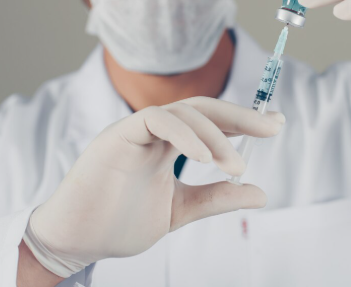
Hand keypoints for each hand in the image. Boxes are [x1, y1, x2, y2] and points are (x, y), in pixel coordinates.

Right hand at [23, 97, 283, 277]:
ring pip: (185, 111)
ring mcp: (136, 129)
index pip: (211, 121)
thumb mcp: (181, 209)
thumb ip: (216, 198)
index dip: (243, 121)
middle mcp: (155, 131)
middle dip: (241, 116)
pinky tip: (207, 158)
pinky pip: (157, 120)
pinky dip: (186, 135)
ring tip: (236, 167)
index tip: (275, 126)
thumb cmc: (119, 224)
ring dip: (217, 135)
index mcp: (168, 143)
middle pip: (204, 108)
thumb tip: (260, 193)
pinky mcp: (118, 135)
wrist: (75, 242)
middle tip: (273, 127)